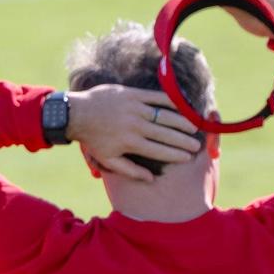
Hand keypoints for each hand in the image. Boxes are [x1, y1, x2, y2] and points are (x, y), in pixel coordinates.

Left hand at [67, 85, 201, 181]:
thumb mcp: (107, 160)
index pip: (159, 151)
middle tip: (197, 145)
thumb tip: (151, 179)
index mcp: (130, 143)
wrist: (77, 113)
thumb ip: (130, 170)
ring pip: (165, 116)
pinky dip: (171, 101)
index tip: (188, 158)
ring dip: (182, 122)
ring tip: (194, 127)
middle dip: (184, 141)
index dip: (176, 155)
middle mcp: (135, 126)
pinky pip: (156, 97)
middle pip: (166, 134)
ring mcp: (134, 108)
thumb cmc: (93, 139)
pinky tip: (182, 106)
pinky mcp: (132, 94)